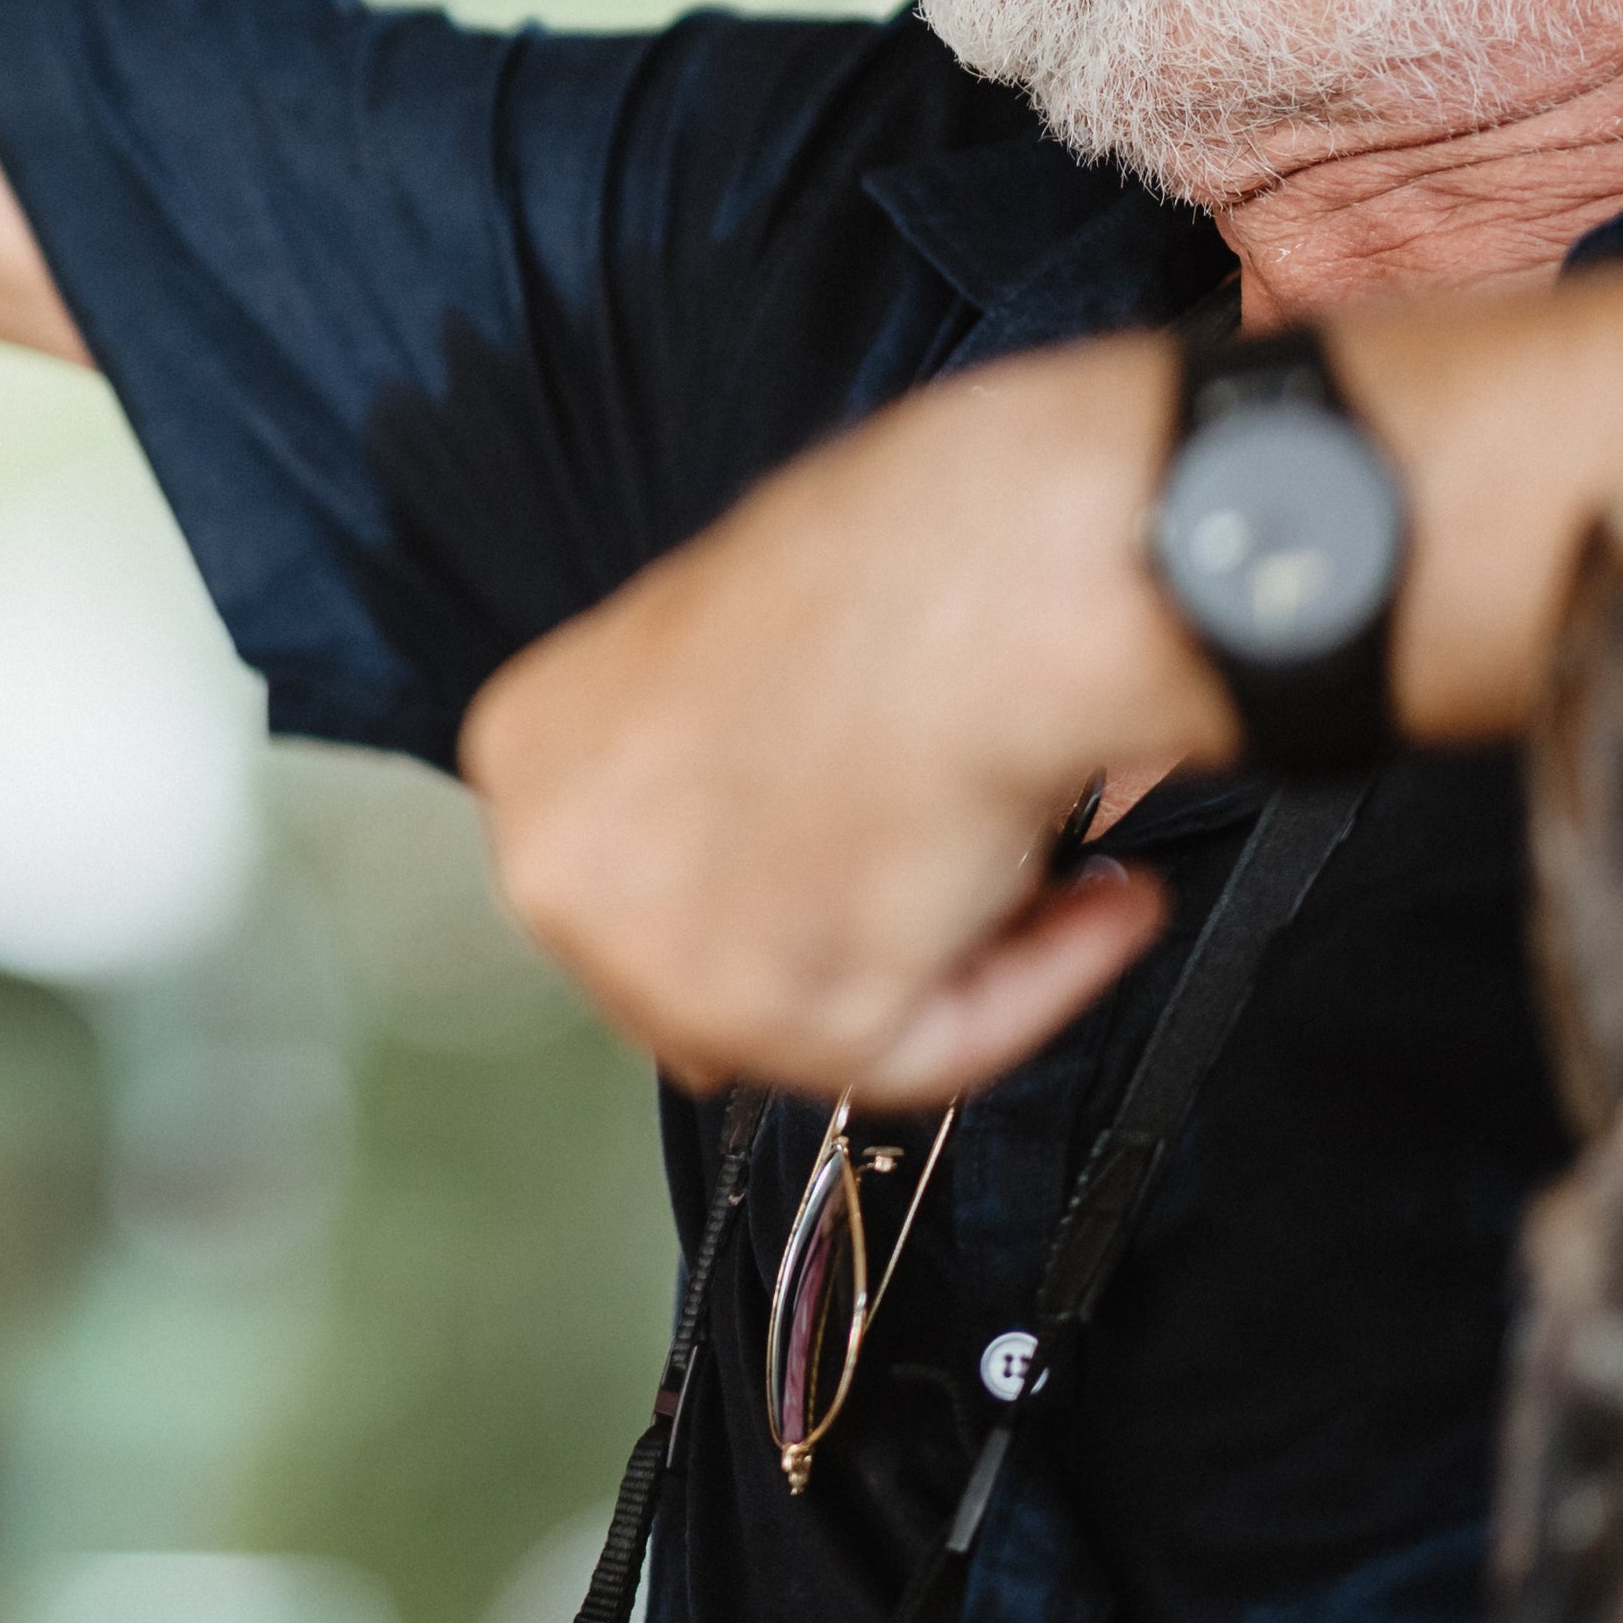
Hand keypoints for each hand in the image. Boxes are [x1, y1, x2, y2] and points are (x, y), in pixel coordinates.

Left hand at [457, 336, 1226, 1102]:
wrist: (995, 585)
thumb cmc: (906, 566)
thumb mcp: (751, 645)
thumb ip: (725, 759)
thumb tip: (784, 843)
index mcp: (530, 750)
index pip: (634, 878)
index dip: (770, 881)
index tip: (862, 854)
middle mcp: (555, 863)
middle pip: (712, 969)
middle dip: (850, 934)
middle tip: (969, 873)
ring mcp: (650, 956)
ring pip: (822, 1020)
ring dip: (954, 955)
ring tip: (1045, 865)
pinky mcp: (774, 1022)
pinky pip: (921, 1056)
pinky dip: (1029, 988)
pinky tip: (1092, 901)